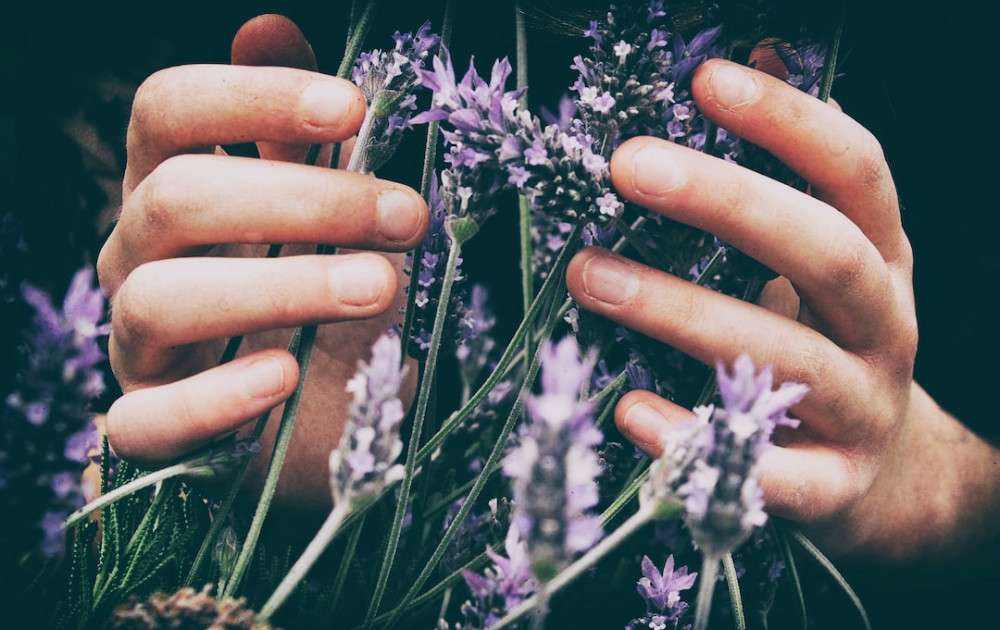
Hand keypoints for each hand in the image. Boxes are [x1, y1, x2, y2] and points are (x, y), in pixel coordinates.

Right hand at [96, 16, 427, 512]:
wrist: (305, 416)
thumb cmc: (310, 298)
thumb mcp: (314, 212)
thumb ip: (290, 130)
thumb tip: (270, 27)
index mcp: (173, 191)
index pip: (166, 112)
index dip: (249, 97)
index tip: (352, 107)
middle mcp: (139, 258)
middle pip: (176, 199)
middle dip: (302, 199)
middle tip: (408, 216)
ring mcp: (138, 346)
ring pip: (161, 300)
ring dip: (282, 286)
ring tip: (383, 286)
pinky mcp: (151, 427)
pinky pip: (148, 421)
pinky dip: (217, 397)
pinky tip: (285, 376)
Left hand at [566, 59, 999, 566]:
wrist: (891, 478)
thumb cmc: (831, 345)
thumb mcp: (828, 258)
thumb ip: (790, 171)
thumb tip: (754, 52)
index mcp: (881, 258)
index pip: (855, 171)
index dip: (790, 120)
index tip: (706, 80)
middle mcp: (884, 325)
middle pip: (824, 252)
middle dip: (726, 202)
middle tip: (625, 166)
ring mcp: (863, 408)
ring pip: (785, 356)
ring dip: (680, 311)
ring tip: (586, 275)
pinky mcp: (832, 487)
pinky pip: (767, 472)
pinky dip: (694, 438)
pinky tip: (629, 410)